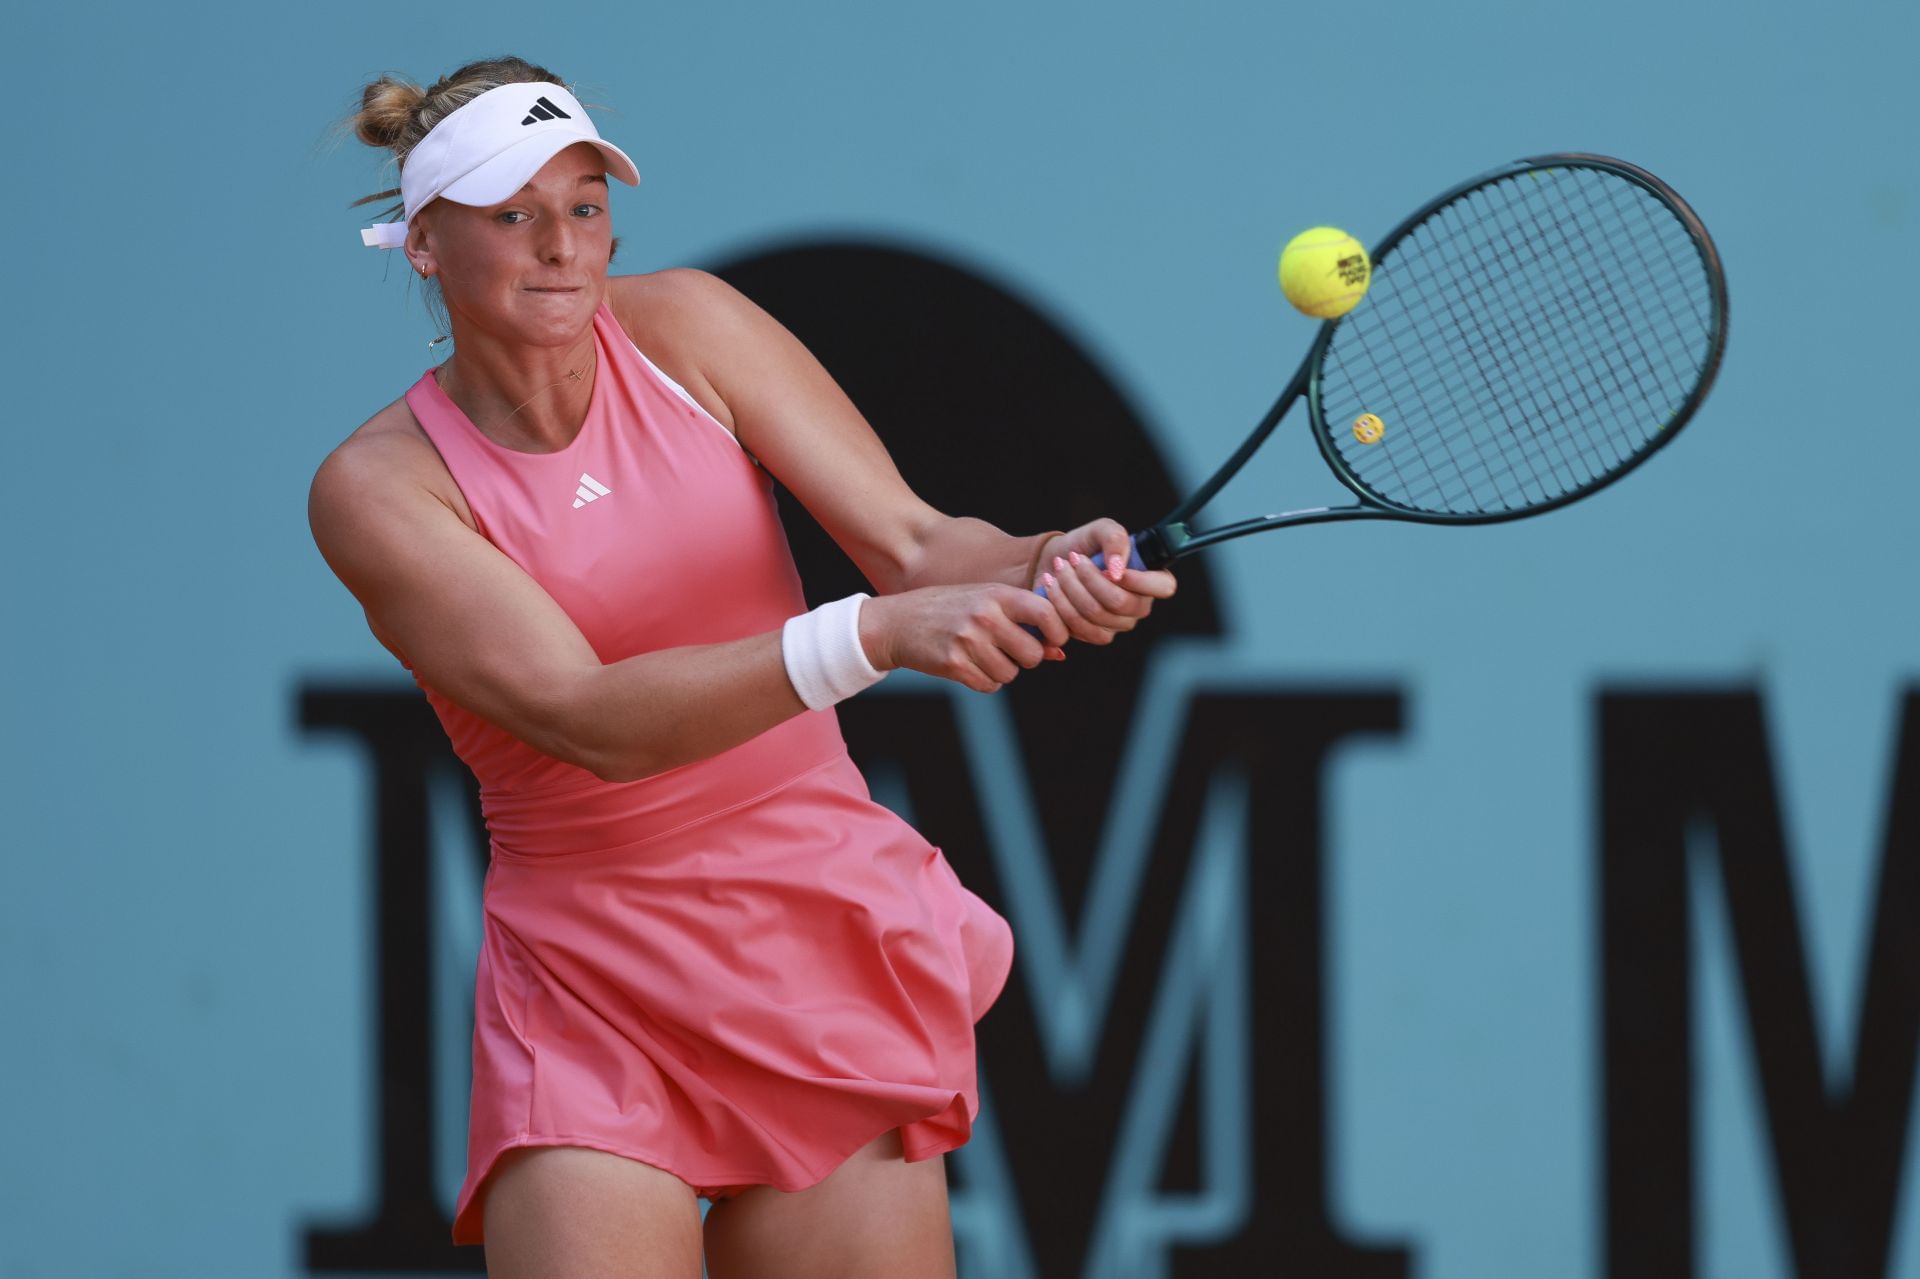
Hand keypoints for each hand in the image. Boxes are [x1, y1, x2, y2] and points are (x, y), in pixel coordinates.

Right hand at [862, 584, 1071, 692]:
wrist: (899, 622)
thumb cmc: (950, 610)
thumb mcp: (985, 602)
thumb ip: (1023, 621)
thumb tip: (1060, 652)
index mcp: (997, 594)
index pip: (1047, 614)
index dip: (1057, 632)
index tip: (1050, 640)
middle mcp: (985, 615)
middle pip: (1033, 654)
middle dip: (1026, 659)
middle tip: (1009, 650)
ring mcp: (969, 640)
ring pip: (1011, 674)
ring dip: (1001, 671)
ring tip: (981, 654)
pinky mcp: (954, 664)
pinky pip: (990, 686)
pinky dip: (984, 681)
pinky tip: (968, 664)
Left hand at [1033, 518, 1177, 644]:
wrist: (1055, 562)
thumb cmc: (1085, 545)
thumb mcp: (1101, 530)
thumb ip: (1115, 539)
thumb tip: (1117, 569)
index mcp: (1150, 579)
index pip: (1164, 586)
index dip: (1140, 581)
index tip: (1111, 568)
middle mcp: (1138, 605)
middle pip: (1121, 603)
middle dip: (1089, 578)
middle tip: (1072, 559)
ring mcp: (1117, 624)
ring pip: (1096, 614)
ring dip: (1071, 588)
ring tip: (1059, 568)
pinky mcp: (1094, 634)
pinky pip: (1079, 627)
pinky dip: (1060, 604)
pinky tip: (1053, 587)